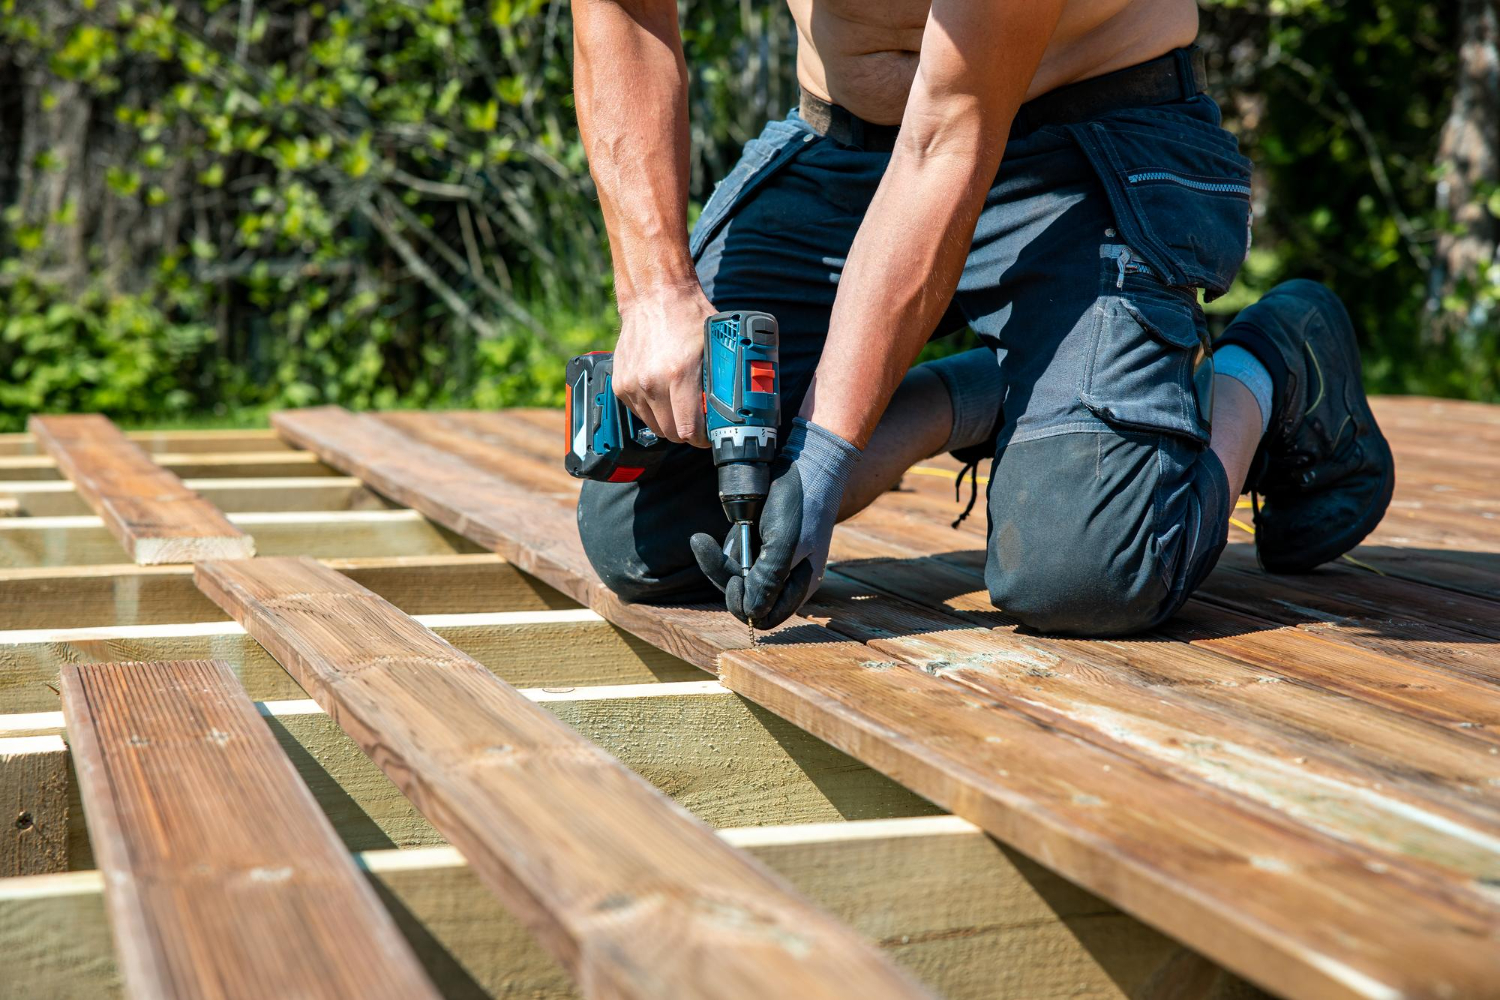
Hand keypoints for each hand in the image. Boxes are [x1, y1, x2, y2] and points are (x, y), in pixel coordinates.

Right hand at [612, 287, 715, 447]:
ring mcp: (632, 385)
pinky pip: (639, 413)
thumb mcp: (715, 345)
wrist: (653, 295)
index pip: (688, 429)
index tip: (709, 435)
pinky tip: (663, 394)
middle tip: (699, 423)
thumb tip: (733, 407)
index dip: (702, 438)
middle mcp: (651, 382)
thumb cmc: (687, 316)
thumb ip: (723, 378)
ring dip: (670, 422)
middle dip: (688, 433)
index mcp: (678, 374)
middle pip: (671, 433)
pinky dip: (653, 411)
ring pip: (654, 426)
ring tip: (681, 406)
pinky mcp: (620, 385)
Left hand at [690, 419, 861, 629]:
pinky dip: (720, 552)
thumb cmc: (799, 501)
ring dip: (718, 564)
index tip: (734, 580)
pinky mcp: (759, 544)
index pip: (766, 618)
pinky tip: (708, 538)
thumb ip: (768, 580)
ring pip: (736, 580)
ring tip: (705, 540)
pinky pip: (734, 561)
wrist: (803, 461)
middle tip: (708, 549)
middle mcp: (785, 577)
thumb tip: (751, 613)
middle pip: (746, 600)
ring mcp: (771, 561)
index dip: (745, 606)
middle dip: (725, 579)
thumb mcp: (784, 543)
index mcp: (799, 584)